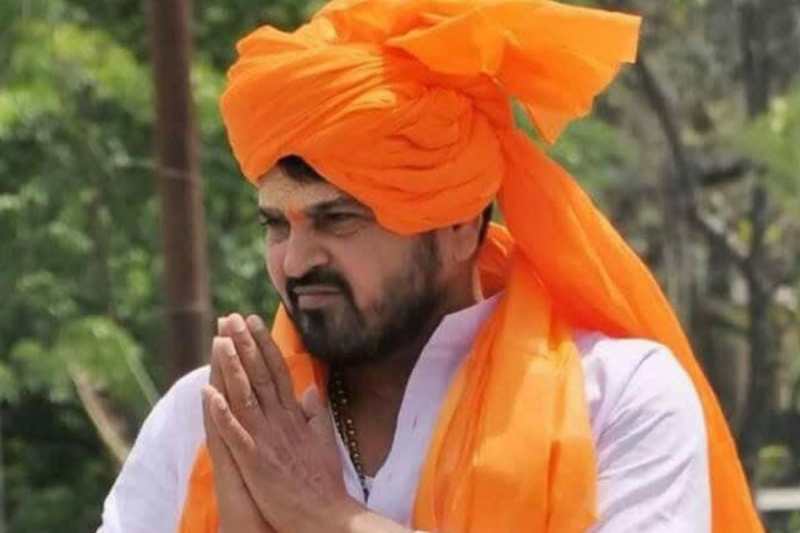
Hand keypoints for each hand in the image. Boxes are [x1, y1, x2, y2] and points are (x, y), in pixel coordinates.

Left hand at [207, 313, 352, 532]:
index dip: (264, 345)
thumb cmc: (324, 483)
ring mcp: (267, 440)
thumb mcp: (325, 441)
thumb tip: (312, 390)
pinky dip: (222, 413)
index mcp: (295, 417)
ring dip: (232, 368)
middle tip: (231, 317)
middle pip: (260, 376)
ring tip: (218, 341)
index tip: (252, 322)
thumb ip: (317, 414)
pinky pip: (235, 433)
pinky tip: (208, 393)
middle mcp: (281, 421)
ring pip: (246, 396)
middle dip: (245, 345)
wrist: (326, 517)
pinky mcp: (256, 461)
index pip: (278, 372)